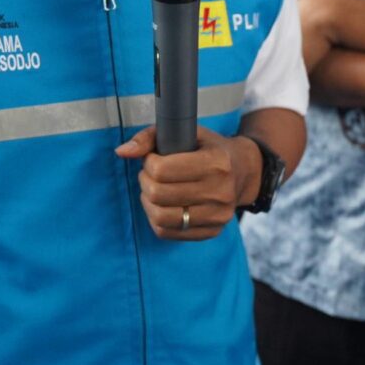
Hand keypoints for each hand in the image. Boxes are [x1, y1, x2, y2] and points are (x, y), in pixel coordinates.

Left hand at [113, 124, 245, 240]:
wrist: (243, 172)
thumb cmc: (209, 149)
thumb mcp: (187, 132)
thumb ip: (150, 137)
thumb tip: (122, 152)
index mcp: (216, 163)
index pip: (162, 170)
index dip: (148, 163)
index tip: (153, 159)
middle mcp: (220, 192)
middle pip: (158, 194)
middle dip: (145, 182)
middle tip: (149, 175)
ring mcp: (218, 215)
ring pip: (161, 217)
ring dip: (147, 202)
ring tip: (152, 190)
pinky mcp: (211, 231)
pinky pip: (167, 233)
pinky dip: (156, 219)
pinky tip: (161, 206)